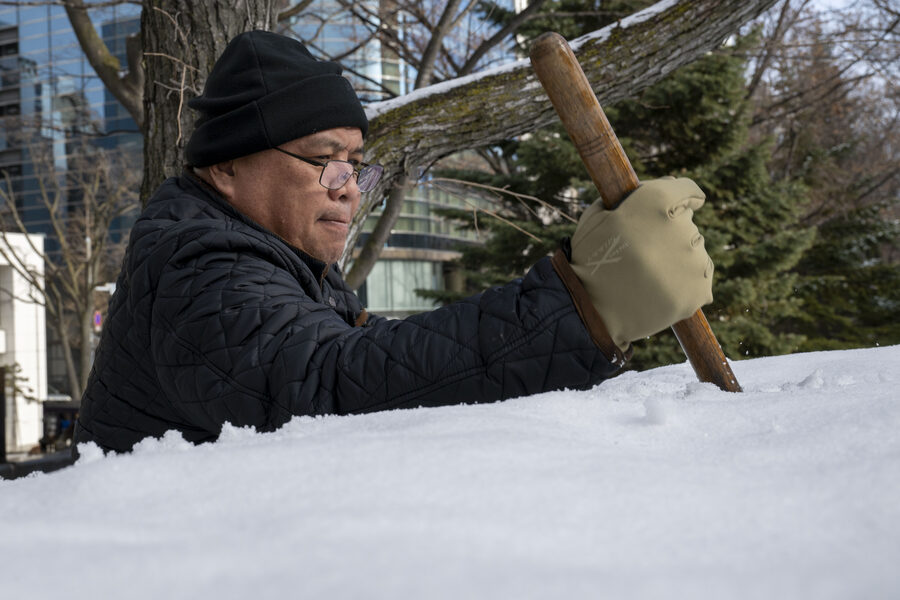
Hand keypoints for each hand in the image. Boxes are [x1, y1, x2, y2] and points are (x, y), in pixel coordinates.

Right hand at [569, 177, 713, 350]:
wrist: (588, 309)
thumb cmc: (589, 258)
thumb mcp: (599, 214)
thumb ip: (635, 194)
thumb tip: (670, 183)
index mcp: (658, 201)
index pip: (687, 190)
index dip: (683, 198)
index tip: (684, 205)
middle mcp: (682, 227)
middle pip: (686, 225)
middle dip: (668, 236)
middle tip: (642, 254)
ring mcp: (693, 260)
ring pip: (693, 254)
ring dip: (676, 261)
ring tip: (646, 277)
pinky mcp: (699, 290)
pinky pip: (699, 281)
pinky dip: (683, 286)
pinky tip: (659, 291)